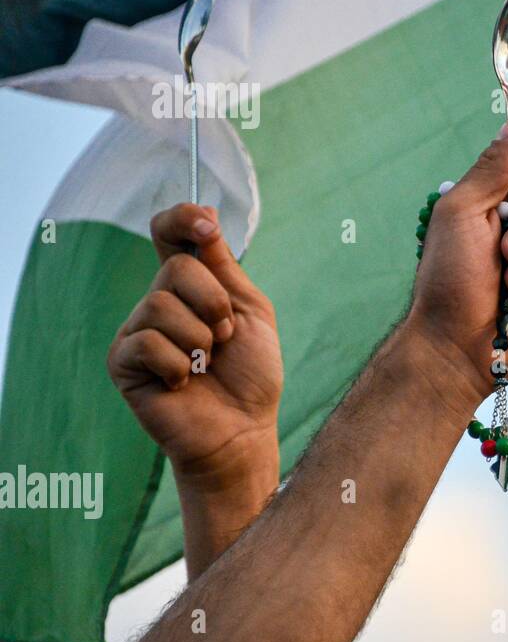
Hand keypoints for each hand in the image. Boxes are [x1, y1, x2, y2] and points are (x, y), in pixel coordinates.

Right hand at [107, 204, 282, 572]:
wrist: (243, 429)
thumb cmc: (251, 374)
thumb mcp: (249, 312)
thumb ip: (224, 268)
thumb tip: (206, 213)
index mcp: (190, 286)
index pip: (168, 234)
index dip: (182, 220)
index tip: (207, 226)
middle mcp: (157, 302)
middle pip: (176, 268)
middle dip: (215, 303)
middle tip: (224, 337)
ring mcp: (136, 331)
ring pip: (162, 305)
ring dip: (201, 339)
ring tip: (206, 363)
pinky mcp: (122, 362)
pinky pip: (148, 343)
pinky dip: (180, 365)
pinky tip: (185, 383)